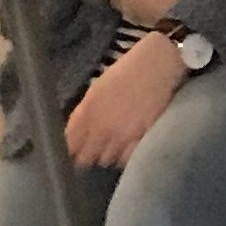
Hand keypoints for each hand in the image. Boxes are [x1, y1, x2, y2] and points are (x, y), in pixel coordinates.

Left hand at [63, 32, 183, 170]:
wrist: (158, 65)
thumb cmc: (125, 72)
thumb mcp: (97, 88)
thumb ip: (83, 112)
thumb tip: (73, 133)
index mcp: (87, 112)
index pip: (69, 143)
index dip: (68, 150)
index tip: (70, 151)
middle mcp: (102, 126)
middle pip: (86, 158)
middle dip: (85, 156)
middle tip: (89, 151)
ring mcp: (123, 134)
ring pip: (106, 160)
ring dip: (105, 155)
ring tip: (109, 147)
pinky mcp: (143, 137)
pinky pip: (127, 157)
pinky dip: (124, 156)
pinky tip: (125, 148)